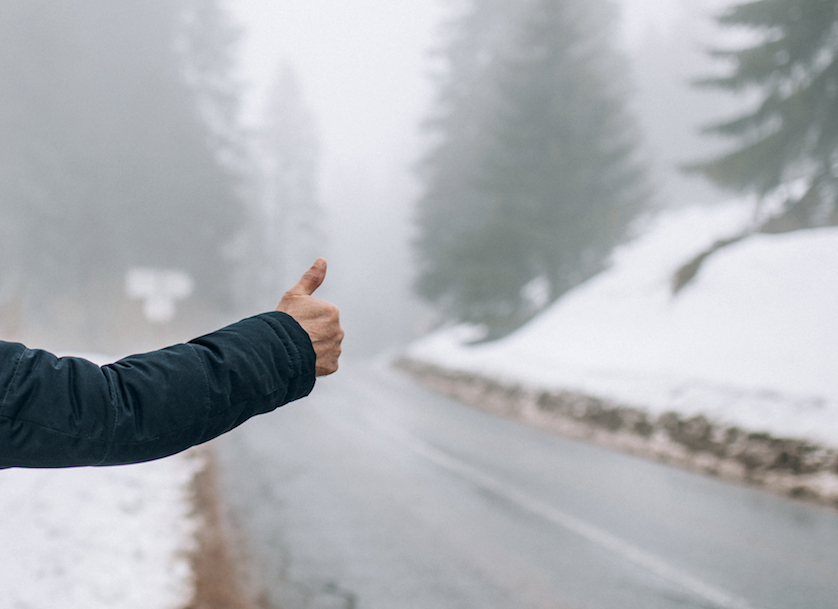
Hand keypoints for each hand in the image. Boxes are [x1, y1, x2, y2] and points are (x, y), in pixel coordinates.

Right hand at [276, 258, 342, 375]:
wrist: (278, 348)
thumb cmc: (284, 320)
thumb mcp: (295, 295)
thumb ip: (311, 278)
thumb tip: (322, 260)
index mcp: (332, 311)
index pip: (321, 316)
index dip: (306, 320)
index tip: (295, 323)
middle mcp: (339, 330)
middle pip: (325, 332)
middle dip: (312, 335)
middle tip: (295, 337)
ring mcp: (336, 349)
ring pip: (326, 348)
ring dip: (315, 349)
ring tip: (298, 349)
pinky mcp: (332, 366)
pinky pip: (326, 363)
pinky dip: (316, 362)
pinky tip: (304, 360)